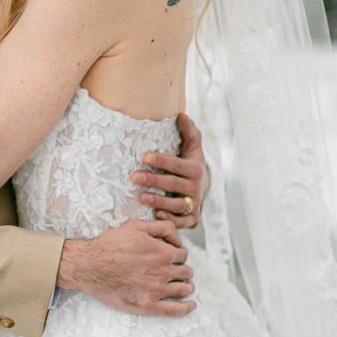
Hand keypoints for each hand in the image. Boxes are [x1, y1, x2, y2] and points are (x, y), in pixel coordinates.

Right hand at [57, 219, 195, 317]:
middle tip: (176, 271)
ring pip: (184, 289)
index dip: (179, 254)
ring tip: (183, 286)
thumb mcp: (136, 226)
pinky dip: (187, 308)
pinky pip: (175, 311)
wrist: (89, 265)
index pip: (184, 255)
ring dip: (187, 286)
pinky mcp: (147, 305)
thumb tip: (179, 239)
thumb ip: (162, 228)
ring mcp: (156, 290)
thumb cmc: (110, 244)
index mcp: (163, 252)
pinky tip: (191, 305)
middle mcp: (163, 272)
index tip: (173, 257)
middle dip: (183, 270)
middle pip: (186, 272)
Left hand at [132, 113, 207, 229]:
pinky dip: (171, 220)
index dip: (163, 161)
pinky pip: (183, 222)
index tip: (145, 156)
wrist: (202, 186)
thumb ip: (188, 132)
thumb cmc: (190, 163)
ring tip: (141, 198)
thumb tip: (181, 115)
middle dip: (154, 180)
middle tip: (134, 177)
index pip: (178, 164)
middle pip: (174, 184)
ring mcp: (194, 203)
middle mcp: (197, 187)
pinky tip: (156, 215)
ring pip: (178, 204)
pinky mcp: (192, 218)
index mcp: (195, 169)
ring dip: (160, 201)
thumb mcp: (192, 147)